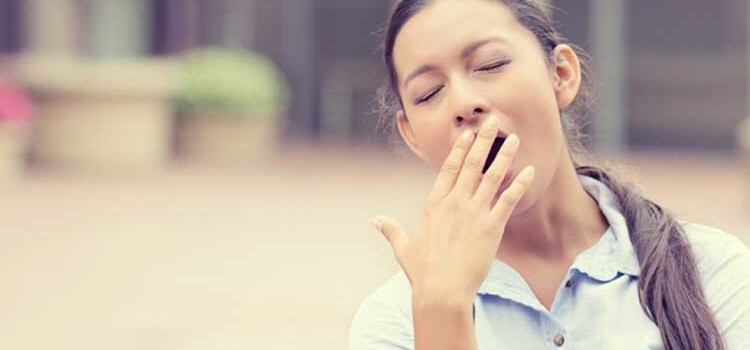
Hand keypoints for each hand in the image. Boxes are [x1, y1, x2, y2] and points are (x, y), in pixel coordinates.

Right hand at [370, 115, 534, 303]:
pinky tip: (530, 170)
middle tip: (494, 121)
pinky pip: (509, 200)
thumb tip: (375, 220)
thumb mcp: (403, 247)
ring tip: (515, 138)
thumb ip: (391, 230)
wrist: (442, 291)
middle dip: (484, 140)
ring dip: (504, 155)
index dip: (460, 149)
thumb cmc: (422, 272)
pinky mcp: (492, 227)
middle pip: (471, 164)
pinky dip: (520, 184)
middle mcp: (454, 202)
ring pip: (492, 176)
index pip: (448, 167)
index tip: (468, 133)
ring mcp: (474, 213)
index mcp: (434, 203)